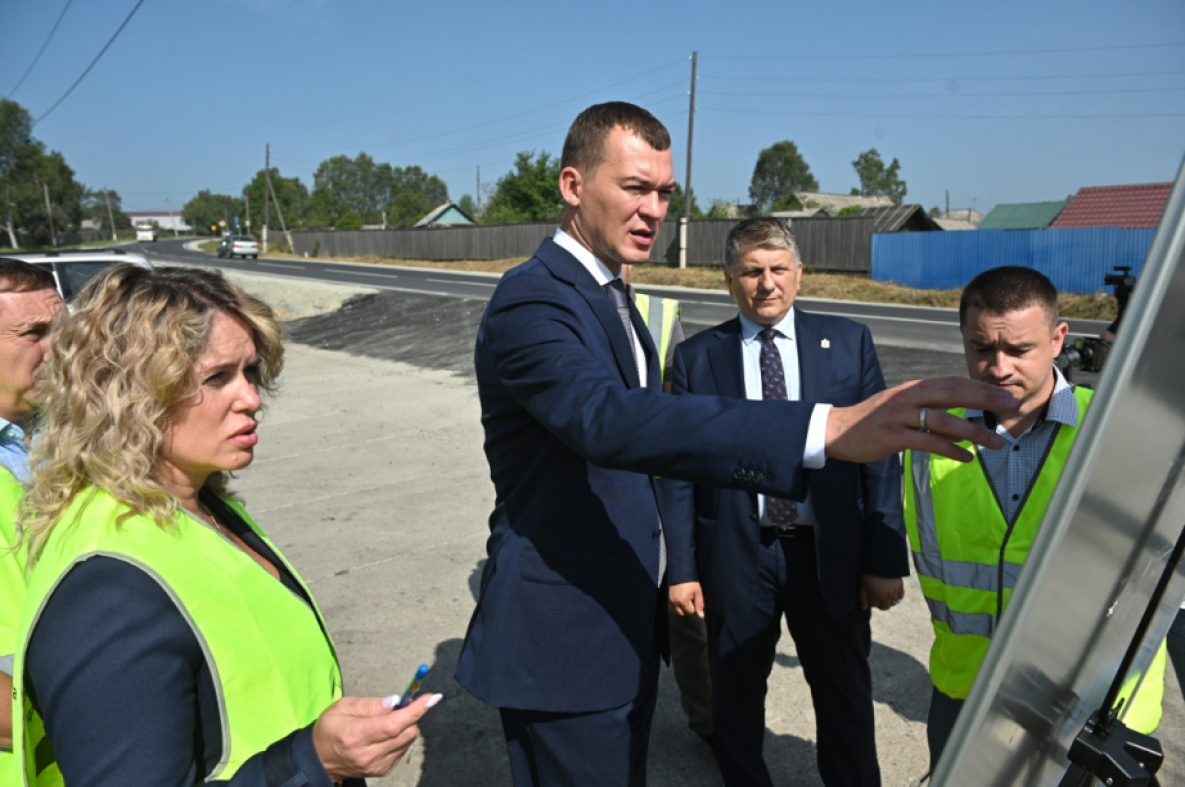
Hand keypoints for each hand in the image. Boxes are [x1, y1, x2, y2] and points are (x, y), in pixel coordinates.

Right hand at [313, 692, 441, 780]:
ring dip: (406, 725)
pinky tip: (386, 734)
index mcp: (355, 736)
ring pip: (408, 740)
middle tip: (403, 703)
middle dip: (412, 714)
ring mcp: (377, 765)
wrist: (320, 759)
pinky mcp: (383, 770)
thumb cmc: (330, 728)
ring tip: (389, 719)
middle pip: (406, 732)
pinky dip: (401, 736)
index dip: (415, 710)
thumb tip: (396, 701)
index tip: (431, 697)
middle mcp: (368, 754)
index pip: (393, 724)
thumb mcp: (342, 707)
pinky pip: (403, 748)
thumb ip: (370, 704)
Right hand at [670, 581, 704, 616]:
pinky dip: (677, 606)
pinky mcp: (668, 599)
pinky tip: (681, 600)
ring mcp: (670, 601)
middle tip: (690, 600)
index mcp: (683, 601)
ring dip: (682, 609)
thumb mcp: (698, 592)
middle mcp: (675, 603)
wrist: (680, 572)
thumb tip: (701, 616)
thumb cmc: (691, 582)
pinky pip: (673, 608)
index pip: (691, 612)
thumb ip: (699, 604)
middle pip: (683, 613)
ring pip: (677, 612)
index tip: (694, 599)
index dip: (694, 607)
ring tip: (685, 600)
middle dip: (688, 609)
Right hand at [825, 377, 1017, 463]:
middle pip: (953, 394)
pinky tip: (966, 458)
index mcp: (913, 388)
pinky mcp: (893, 436)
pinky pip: (927, 442)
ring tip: (996, 442)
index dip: (981, 388)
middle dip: (985, 400)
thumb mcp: (900, 405)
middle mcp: (908, 397)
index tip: (1005, 395)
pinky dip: (949, 450)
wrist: (838, 429)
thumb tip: (958, 417)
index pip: (953, 382)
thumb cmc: (872, 419)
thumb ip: (927, 406)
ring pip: (944, 421)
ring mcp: (900, 416)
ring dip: (974, 432)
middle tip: (1012, 407)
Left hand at [860, 575, 903, 610]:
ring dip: (889, 600)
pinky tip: (892, 592)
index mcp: (876, 596)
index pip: (874, 605)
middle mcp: (886, 596)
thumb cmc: (870, 573)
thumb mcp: (863, 584)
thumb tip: (864, 608)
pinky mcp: (901, 587)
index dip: (871, 601)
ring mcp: (894, 592)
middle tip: (878, 596)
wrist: (882, 561)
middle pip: (885, 607)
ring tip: (885, 593)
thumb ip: (863, 597)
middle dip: (881, 604)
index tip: (870, 595)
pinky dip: (897, 596)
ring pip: (893, 603)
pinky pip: (900, 597)